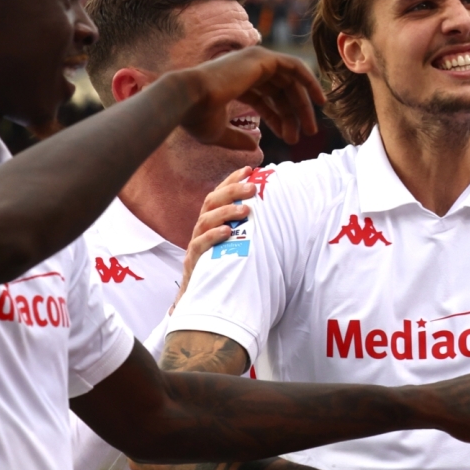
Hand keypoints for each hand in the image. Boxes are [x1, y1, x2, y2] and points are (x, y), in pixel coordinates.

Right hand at [174, 166, 258, 308]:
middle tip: (252, 188)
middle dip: (231, 191)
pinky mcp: (193, 262)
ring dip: (225, 212)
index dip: (231, 181)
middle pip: (212, 202)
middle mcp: (201, 229)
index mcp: (211, 222)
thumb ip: (249, 231)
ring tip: (245, 210)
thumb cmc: (225, 269)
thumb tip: (277, 217)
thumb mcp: (238, 246)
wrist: (202, 300)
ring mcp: (196, 244)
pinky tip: (226, 232)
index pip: (218, 195)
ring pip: (205, 220)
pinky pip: (199, 245)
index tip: (249, 169)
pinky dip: (212, 236)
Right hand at [176, 46, 321, 148]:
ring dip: (304, 105)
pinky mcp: (263, 58)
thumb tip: (255, 146)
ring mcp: (254, 61)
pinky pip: (295, 67)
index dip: (279, 119)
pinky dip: (309, 82)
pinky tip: (319, 101)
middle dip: (295, 114)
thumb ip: (238, 138)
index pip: (264, 99)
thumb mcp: (219, 133)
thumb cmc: (198, 117)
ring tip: (311, 130)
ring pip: (289, 82)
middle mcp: (245, 69)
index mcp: (235, 83)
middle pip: (280, 91)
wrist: (189, 100)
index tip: (290, 138)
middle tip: (307, 134)